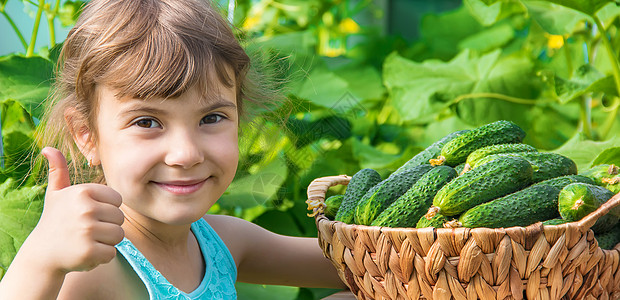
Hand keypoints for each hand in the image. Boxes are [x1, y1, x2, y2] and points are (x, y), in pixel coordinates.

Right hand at [27, 147, 124, 273]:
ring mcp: (87, 230)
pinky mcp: (89, 251)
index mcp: (83, 191)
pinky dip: (102, 256)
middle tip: (87, 230)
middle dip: (108, 226)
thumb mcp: (56, 194)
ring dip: (106, 241)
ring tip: (87, 240)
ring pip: (119, 235)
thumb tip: (48, 148)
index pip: (118, 200)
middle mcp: (85, 208)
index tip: (89, 214)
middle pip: (120, 218)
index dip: (107, 209)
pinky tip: (86, 252)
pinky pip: (112, 252)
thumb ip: (59, 171)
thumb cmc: (55, 220)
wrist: (42, 253)